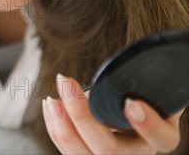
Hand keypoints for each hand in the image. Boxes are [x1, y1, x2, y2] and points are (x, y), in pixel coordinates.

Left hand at [43, 74, 183, 153]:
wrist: (136, 116)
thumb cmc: (145, 99)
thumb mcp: (154, 93)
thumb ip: (147, 85)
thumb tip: (133, 64)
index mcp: (160, 139)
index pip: (160, 139)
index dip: (147, 124)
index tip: (132, 103)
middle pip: (108, 150)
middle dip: (81, 117)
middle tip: (66, 83)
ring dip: (61, 125)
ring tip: (52, 99)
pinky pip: (67, 150)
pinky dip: (55, 128)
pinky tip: (50, 107)